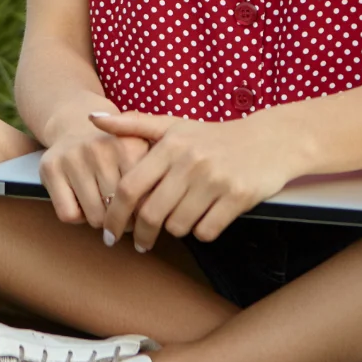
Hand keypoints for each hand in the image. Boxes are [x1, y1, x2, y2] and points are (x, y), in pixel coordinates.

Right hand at [38, 119, 150, 230]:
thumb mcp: (142, 153)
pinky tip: (80, 201)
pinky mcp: (51, 167)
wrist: (77, 126)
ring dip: (99, 219)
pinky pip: (68, 215)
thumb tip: (151, 220)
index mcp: (129, 146)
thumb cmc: (115, 152)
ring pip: (94, 218)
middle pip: (118, 212)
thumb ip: (154, 181)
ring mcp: (73, 157)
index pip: (143, 202)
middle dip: (121, 218)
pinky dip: (76, 216)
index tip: (140, 210)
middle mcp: (100, 149)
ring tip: (101, 204)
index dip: (142, 212)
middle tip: (118, 208)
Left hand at [88, 111, 303, 249]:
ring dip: (174, 230)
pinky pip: (207, 231)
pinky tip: (204, 220)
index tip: (109, 232)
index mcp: (169, 145)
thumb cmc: (213, 137)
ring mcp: (214, 180)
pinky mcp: (238, 196)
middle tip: (140, 245)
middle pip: (151, 213)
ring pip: (178, 225)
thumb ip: (132, 124)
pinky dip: (201, 232)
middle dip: (142, 235)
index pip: (129, 187)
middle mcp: (190, 161)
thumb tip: (91, 117)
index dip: (115, 215)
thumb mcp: (173, 125)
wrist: (270, 141)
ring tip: (178, 221)